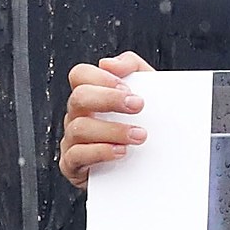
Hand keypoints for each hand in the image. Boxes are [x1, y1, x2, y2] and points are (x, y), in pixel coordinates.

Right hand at [59, 51, 152, 188]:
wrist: (156, 165)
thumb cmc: (147, 125)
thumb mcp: (148, 91)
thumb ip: (132, 66)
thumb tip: (109, 63)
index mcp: (91, 96)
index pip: (80, 75)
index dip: (101, 77)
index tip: (127, 87)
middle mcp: (78, 115)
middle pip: (79, 98)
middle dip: (109, 99)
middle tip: (138, 105)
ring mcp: (72, 140)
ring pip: (80, 128)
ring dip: (113, 130)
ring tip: (139, 135)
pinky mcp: (73, 166)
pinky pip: (77, 156)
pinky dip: (100, 152)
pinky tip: (121, 152)